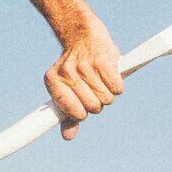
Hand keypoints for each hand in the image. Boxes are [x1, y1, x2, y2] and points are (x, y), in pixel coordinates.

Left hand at [45, 15, 122, 139]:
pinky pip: (117, 88)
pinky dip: (118, 86)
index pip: (74, 114)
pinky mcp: (103, 60)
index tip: (83, 107)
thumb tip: (67, 137)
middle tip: (94, 89)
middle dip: (97, 103)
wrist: (81, 34)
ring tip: (101, 80)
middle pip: (94, 108)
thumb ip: (68, 114)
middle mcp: (67, 73)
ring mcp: (85, 66)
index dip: (82, 113)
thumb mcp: (67, 89)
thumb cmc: (76, 68)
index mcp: (53, 82)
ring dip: (108, 94)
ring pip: (107, 99)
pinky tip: (110, 75)